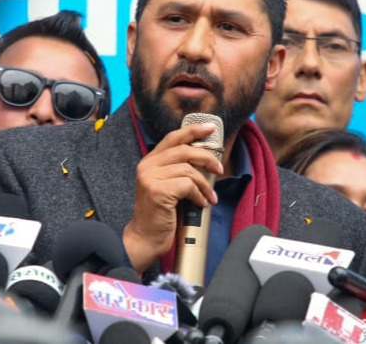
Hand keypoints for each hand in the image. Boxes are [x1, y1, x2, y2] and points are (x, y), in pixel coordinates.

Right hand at [123, 122, 221, 272]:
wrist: (146, 238)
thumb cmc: (160, 213)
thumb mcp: (166, 185)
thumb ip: (177, 170)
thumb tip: (205, 158)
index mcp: (149, 161)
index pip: (173, 138)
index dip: (193, 130)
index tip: (211, 128)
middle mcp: (147, 166)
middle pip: (184, 150)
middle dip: (207, 158)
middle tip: (219, 169)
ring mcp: (150, 178)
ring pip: (189, 170)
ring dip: (205, 184)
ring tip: (209, 196)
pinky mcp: (158, 191)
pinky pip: (188, 185)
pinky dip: (199, 195)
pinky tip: (200, 204)